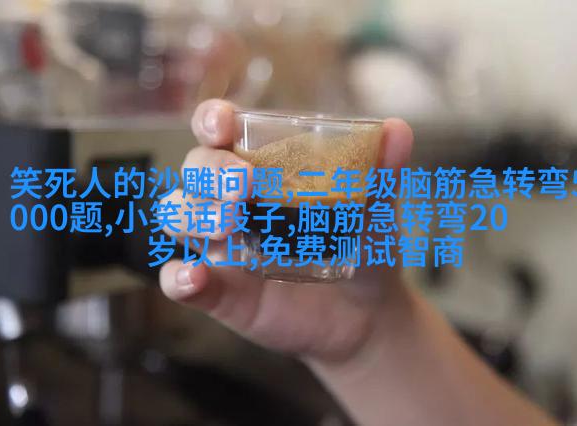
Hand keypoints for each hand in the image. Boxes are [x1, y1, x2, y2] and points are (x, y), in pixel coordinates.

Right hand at [159, 99, 413, 362]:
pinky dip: (178, 278)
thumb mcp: (375, 212)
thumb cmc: (365, 249)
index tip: (223, 123)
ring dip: (193, 214)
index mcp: (264, 169)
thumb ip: (382, 174)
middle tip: (245, 184)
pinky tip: (194, 277)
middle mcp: (234, 201)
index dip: (212, 119)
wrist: (368, 315)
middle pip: (196, 170)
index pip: (222, 133)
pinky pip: (179, 281)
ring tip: (229, 225)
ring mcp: (222, 245)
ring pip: (178, 217)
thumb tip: (398, 130)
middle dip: (211, 170)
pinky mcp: (221, 290)